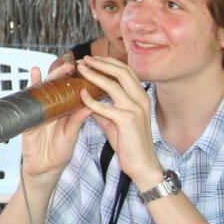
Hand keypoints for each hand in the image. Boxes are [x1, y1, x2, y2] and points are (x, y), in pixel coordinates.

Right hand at [20, 62, 92, 179]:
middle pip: (57, 87)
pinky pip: (30, 98)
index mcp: (65, 113)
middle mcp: (53, 109)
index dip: (77, 81)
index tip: (85, 70)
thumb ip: (76, 122)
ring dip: (49, 75)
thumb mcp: (70, 137)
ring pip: (44, 89)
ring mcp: (40, 111)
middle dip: (63, 75)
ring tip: (58, 65)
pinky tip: (35, 73)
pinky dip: (32, 85)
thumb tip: (90, 105)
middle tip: (71, 65)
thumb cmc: (59, 154)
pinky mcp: (29, 116)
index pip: (71, 93)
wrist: (43, 169)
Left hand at [75, 56, 164, 186]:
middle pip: (122, 71)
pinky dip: (91, 100)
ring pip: (113, 85)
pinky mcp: (128, 121)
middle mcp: (141, 99)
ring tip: (80, 70)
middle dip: (101, 63)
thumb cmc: (129, 142)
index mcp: (141, 96)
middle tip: (83, 59)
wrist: (142, 165)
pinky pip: (105, 106)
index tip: (91, 59)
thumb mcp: (114, 120)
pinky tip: (81, 95)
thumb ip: (103, 107)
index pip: (126, 71)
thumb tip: (86, 97)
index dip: (108, 62)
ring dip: (94, 75)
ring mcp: (136, 109)